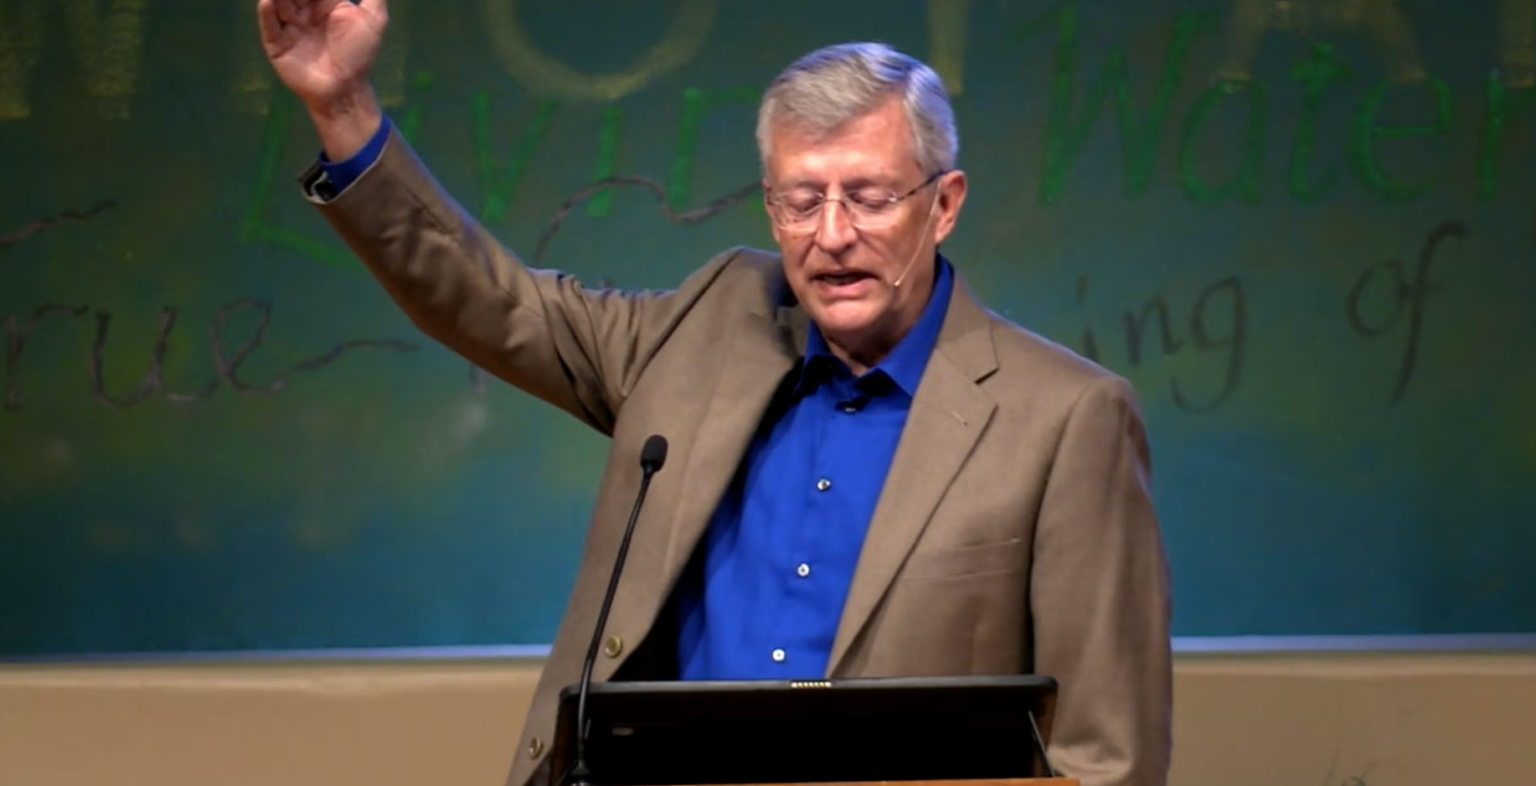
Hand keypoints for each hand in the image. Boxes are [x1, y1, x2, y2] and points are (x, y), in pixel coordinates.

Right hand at [257, 0, 387, 113]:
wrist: (345, 89)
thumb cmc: (359, 55)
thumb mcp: (373, 20)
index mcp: (326, 4)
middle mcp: (305, 12)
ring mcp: (290, 27)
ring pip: (280, 3)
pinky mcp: (277, 44)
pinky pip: (269, 25)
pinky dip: (267, 13)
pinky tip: (268, 2)